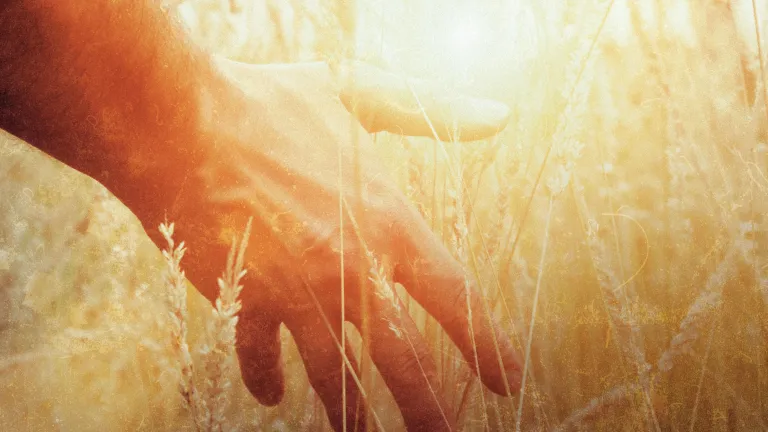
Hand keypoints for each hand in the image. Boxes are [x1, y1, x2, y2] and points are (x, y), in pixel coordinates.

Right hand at [142, 58, 521, 430]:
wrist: (173, 120)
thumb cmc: (266, 102)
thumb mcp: (359, 93)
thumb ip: (432, 110)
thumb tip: (503, 116)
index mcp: (386, 219)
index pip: (453, 295)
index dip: (486, 342)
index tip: (506, 378)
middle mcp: (348, 266)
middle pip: (401, 357)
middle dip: (426, 407)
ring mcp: (294, 290)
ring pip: (332, 373)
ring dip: (349, 414)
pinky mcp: (242, 298)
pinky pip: (257, 351)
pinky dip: (265, 374)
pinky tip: (271, 393)